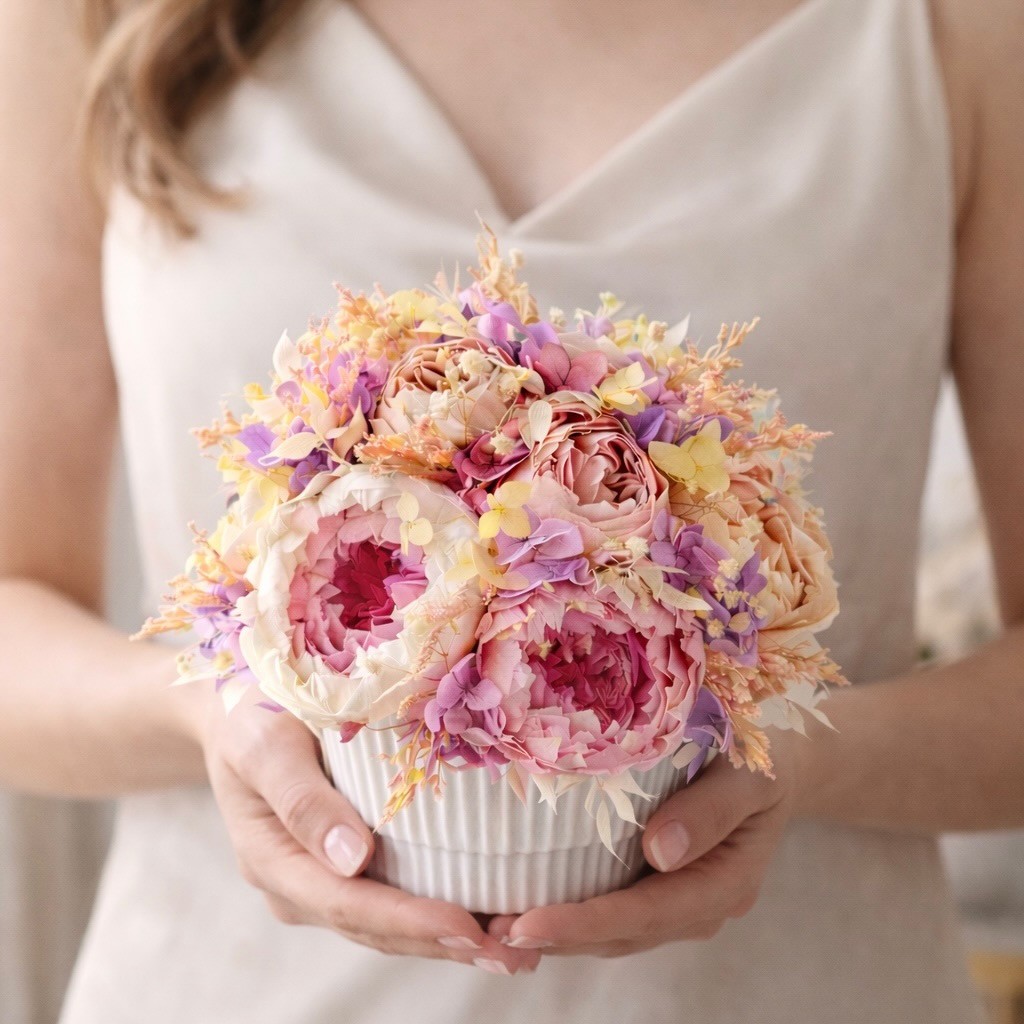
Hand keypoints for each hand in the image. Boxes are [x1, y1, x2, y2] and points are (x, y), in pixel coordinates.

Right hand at [192, 687, 539, 973]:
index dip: (409, 920)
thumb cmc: (250, 714)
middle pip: (376, 928)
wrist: (237, 705)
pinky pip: (393, 896)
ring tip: (515, 950)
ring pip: (388, 924)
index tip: (467, 928)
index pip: (348, 902)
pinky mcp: (343, 864)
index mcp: (273, 859)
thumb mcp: (263, 744)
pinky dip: (438, 911)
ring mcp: (320, 879)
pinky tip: (487, 915)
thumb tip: (353, 859)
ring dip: (449, 940)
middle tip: (514, 955)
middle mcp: (298, 884)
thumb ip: (302, 800)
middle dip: (443, 944)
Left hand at [489, 737, 800, 957]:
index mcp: (724, 883)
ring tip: (493, 925)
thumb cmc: (764, 757)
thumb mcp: (750, 773)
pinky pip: (614, 906)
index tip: (526, 925)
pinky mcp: (662, 882)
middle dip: (556, 937)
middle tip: (489, 933)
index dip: (583, 924)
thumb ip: (711, 811)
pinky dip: (572, 910)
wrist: (781, 758)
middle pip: (622, 934)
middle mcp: (699, 905)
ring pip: (614, 931)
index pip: (644, 913)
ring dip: (557, 933)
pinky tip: (528, 899)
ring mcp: (680, 898)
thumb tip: (658, 852)